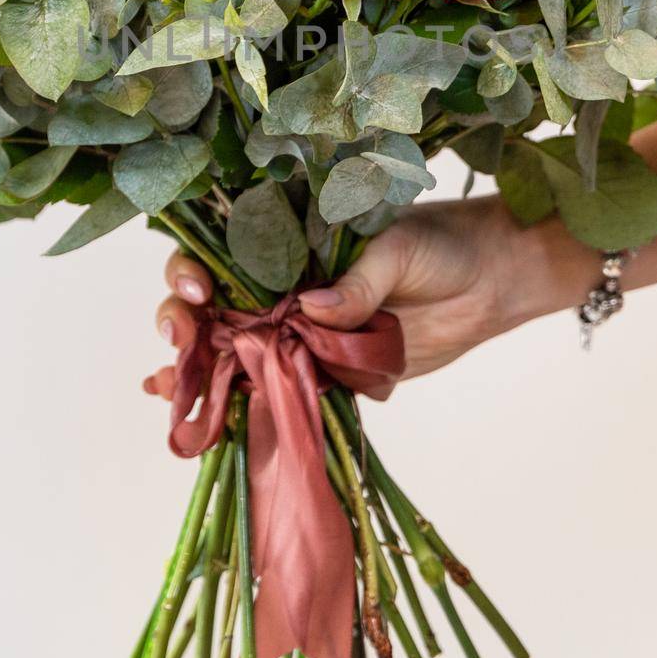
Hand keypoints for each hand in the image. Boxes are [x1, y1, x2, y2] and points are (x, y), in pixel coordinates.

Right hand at [142, 196, 558, 397]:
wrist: (490, 281)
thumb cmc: (441, 245)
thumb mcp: (398, 249)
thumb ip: (358, 280)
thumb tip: (313, 310)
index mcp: (290, 238)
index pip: (223, 250)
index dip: (195, 268)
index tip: (201, 291)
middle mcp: (284, 284)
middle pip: (213, 304)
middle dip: (184, 320)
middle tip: (182, 337)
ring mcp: (300, 331)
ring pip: (234, 349)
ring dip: (195, 368)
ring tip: (166, 387)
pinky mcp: (326, 371)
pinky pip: (278, 389)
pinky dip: (238, 402)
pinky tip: (198, 419)